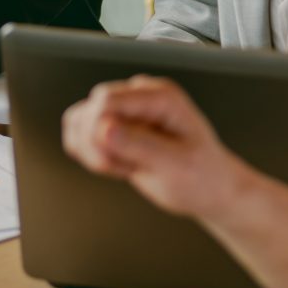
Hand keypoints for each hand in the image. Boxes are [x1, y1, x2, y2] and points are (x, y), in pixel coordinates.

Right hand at [61, 76, 252, 220]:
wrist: (208, 190)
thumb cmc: (202, 176)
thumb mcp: (176, 165)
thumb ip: (138, 144)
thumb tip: (102, 128)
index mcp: (160, 97)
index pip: (105, 100)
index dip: (101, 132)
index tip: (118, 157)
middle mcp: (139, 97)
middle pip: (89, 110)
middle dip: (100, 147)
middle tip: (130, 166)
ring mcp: (124, 110)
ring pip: (78, 121)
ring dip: (93, 152)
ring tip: (127, 165)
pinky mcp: (112, 125)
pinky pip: (79, 133)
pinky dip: (90, 155)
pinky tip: (119, 165)